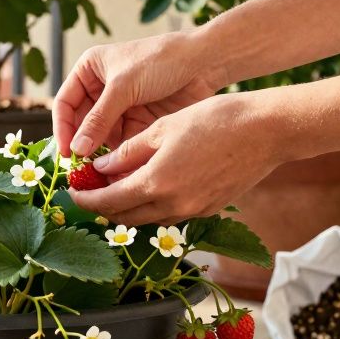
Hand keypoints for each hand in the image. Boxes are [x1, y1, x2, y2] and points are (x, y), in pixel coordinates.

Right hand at [54, 31, 223, 157]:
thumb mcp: (123, 87)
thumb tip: (76, 150)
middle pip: (82, 124)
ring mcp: (120, 108)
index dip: (62, 128)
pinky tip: (120, 173)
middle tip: (81, 170)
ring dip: (101, 156)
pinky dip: (120, 159)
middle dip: (82, 146)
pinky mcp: (138, 122)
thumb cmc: (160, 60)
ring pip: (102, 138)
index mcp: (90, 71)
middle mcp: (101, 90)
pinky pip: (122, 144)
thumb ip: (99, 119)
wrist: (204, 62)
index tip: (66, 152)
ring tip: (101, 176)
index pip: (65, 104)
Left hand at [67, 92, 288, 224]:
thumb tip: (101, 168)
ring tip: (116, 185)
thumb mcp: (162, 129)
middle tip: (90, 190)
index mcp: (157, 184)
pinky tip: (149, 186)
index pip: (109, 202)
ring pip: (148, 218)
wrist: (267, 132)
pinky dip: (152, 205)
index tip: (73, 192)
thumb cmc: (215, 120)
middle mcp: (174, 205)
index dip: (86, 199)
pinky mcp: (209, 209)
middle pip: (126, 217)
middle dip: (103, 206)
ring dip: (128, 207)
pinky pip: (170, 214)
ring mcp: (194, 211)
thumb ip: (128, 152)